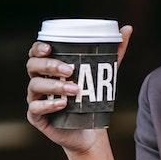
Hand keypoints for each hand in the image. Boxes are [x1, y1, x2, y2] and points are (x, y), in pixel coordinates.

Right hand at [26, 25, 132, 153]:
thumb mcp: (106, 74)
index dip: (38, 48)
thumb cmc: (92, 99)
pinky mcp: (37, 117)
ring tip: (75, 89)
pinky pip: (35, 109)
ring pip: (35, 86)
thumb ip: (114, 52)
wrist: (90, 131)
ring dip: (54, 86)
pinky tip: (62, 104)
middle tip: (70, 70)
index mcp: (48, 69)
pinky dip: (48, 105)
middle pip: (33, 67)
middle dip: (50, 66)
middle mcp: (38, 81)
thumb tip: (127, 29)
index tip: (50, 48)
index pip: (36, 53)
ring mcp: (35, 99)